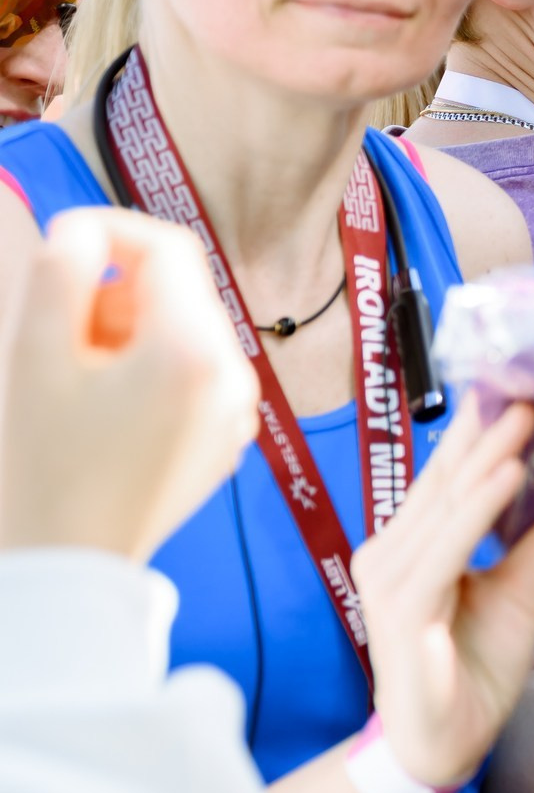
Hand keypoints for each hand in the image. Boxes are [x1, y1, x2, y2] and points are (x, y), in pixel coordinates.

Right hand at [0, 207, 258, 558]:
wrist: (74, 561)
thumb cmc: (47, 463)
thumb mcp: (38, 353)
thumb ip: (62, 272)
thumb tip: (84, 231)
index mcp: (194, 351)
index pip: (170, 249)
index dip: (111, 231)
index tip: (62, 245)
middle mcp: (234, 376)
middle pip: (180, 291)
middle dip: (116, 293)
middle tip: (61, 332)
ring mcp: (237, 410)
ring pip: (186, 331)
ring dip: (130, 331)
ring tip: (79, 376)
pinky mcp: (227, 436)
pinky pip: (194, 373)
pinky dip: (151, 367)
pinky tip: (107, 407)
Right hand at [355, 400, 533, 787]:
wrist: (441, 743)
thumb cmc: (473, 667)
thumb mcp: (525, 595)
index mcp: (416, 543)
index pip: (453, 476)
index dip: (486, 431)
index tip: (523, 384)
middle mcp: (393, 552)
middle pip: (446, 480)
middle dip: (489, 430)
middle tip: (531, 381)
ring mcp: (392, 579)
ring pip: (445, 506)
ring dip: (486, 458)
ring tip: (523, 415)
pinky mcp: (401, 611)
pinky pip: (445, 551)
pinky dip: (476, 512)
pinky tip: (506, 478)